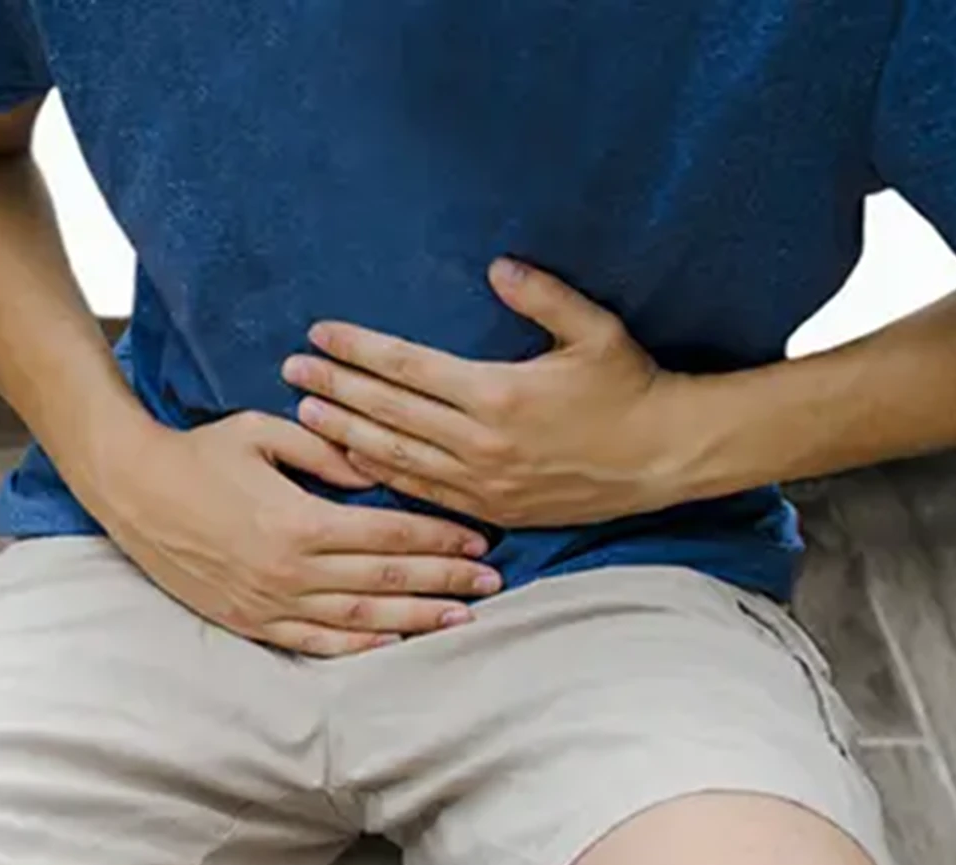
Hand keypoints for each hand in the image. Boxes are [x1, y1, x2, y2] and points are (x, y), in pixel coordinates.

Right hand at [89, 412, 502, 656]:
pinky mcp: (250, 620)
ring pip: (360, 616)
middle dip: (445, 581)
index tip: (478, 540)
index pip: (389, 533)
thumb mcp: (262, 433)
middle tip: (492, 583)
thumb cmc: (198, 453)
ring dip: (416, 617)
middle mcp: (290, 570)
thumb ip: (325, 452)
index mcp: (300, 520)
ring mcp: (270, 602)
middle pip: (387, 577)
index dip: (439, 537)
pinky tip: (394, 638)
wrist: (132, 491)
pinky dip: (360, 643)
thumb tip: (379, 469)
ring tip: (460, 617)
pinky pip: (316, 641)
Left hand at [282, 258, 700, 527]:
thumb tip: (497, 264)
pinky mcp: (490, 509)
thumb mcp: (596, 330)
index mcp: (498, 393)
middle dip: (334, 387)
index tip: (320, 333)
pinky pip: (421, 491)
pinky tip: (351, 459)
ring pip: (395, 456)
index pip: (408, 368)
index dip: (359, 349)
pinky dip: (380, 474)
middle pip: (388, 412)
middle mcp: (481, 442)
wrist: (664, 458)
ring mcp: (482, 482)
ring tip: (306, 412)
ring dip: (345, 433)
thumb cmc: (630, 386)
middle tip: (291, 369)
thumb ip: (544, 295)